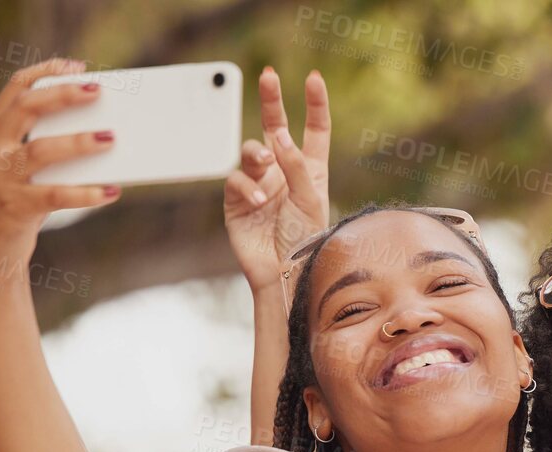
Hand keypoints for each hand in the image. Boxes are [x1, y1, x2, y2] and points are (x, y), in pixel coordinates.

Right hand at [0, 58, 121, 262]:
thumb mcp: (21, 169)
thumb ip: (44, 147)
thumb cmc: (17, 204)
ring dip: (79, 143)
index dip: (46, 72)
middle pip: (26, 108)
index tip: (76, 67)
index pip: (15, 88)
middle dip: (63, 96)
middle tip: (98, 91)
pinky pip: (56, 195)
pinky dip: (87, 193)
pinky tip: (112, 191)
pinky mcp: (14, 207)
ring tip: (111, 139)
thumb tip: (100, 133)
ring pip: (42, 151)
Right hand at [224, 67, 330, 293]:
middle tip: (269, 76)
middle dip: (272, 100)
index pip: (314, 131)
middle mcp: (283, 172)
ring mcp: (259, 183)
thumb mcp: (311, 201)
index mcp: (309, 171)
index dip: (315, 105)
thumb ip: (297, 166)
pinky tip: (257, 202)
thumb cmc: (305, 242)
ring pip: (251, 150)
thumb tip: (279, 134)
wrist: (283, 274)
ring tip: (266, 162)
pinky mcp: (237, 200)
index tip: (313, 79)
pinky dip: (247, 187)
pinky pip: (236, 180)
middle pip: (276, 127)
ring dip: (258, 152)